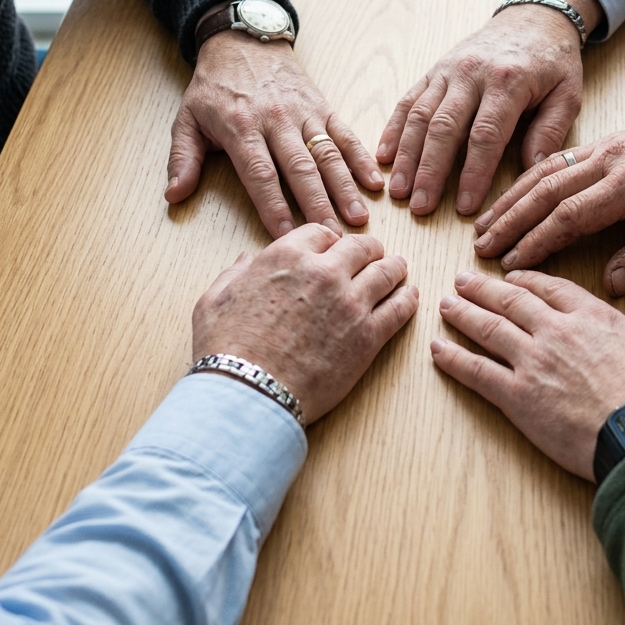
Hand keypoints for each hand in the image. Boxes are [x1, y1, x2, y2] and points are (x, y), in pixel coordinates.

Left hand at [166, 27, 384, 237]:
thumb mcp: (187, 119)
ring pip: (327, 154)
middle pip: (300, 169)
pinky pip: (345, 134)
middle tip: (331, 238)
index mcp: (242, 127)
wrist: (244, 40)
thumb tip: (174, 195)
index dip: (274, 207)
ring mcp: (304, 113)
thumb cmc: (215, 87)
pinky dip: (361, 158)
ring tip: (357, 218)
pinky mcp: (323, 106)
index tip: (285, 237)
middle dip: (317, 205)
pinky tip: (373, 183)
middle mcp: (277, 120)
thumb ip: (182, 158)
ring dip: (344, 188)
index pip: (260, 174)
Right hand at [192, 223, 418, 422]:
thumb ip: (236, 272)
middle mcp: (324, 272)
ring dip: (394, 268)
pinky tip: (409, 296)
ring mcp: (350, 303)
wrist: (248, 392)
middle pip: (362, 246)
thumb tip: (248, 259)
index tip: (336, 248)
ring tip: (398, 271)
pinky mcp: (368, 336)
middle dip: (369, 249)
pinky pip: (400, 308)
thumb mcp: (214, 298)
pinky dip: (407, 298)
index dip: (331, 239)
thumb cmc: (226, 349)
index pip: (322, 231)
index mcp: (287, 255)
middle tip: (374, 256)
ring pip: (388, 271)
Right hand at [376, 0, 600, 217]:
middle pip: (444, 128)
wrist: (533, 16)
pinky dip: (393, 129)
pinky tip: (384, 156)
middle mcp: (472, 73)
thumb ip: (550, 133)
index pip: (486, 135)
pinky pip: (408, 100)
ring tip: (398, 191)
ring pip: (420, 115)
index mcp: (509, 81)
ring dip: (406, 156)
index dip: (474, 173)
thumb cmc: (553, 62)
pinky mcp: (434, 70)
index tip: (466, 207)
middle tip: (420, 207)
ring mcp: (448, 70)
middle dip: (430, 171)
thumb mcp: (567, 95)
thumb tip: (530, 174)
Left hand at [431, 271, 624, 480]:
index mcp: (592, 317)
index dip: (526, 281)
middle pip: (511, 302)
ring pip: (488, 329)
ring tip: (445, 305)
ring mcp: (533, 362)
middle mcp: (556, 331)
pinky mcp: (517, 396)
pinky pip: (476, 372)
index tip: (510, 278)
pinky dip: (453, 359)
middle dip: (483, 289)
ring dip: (463, 315)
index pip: (550, 288)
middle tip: (462, 280)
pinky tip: (437, 350)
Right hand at [473, 104, 624, 293]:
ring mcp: (606, 146)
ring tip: (485, 224)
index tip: (513, 264)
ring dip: (513, 199)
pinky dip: (529, 179)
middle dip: (511, 220)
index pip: (571, 214)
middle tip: (482, 246)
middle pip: (547, 190)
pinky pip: (558, 160)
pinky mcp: (606, 143)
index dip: (538, 241)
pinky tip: (513, 197)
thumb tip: (610, 283)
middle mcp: (612, 157)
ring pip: (547, 172)